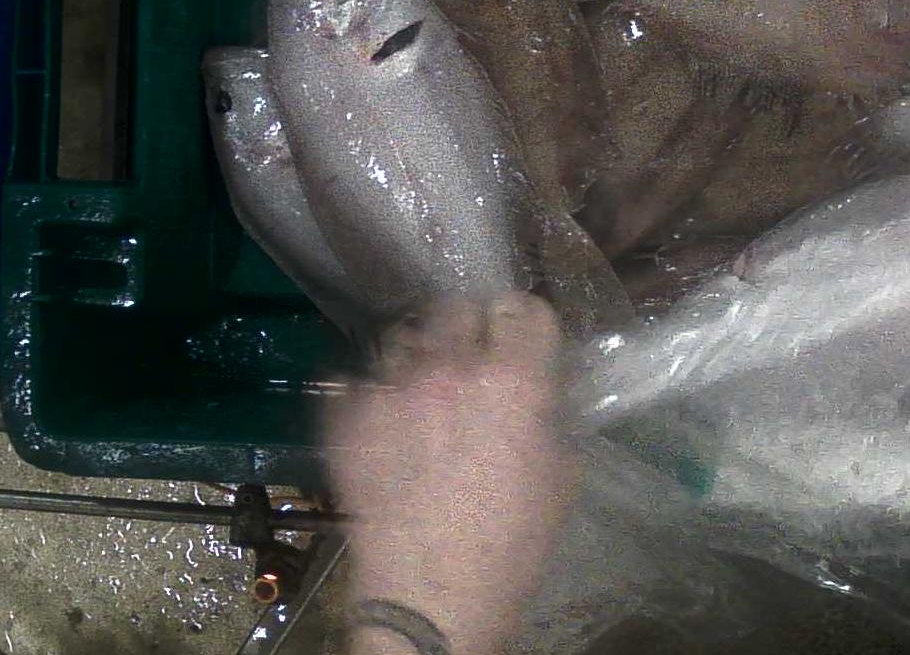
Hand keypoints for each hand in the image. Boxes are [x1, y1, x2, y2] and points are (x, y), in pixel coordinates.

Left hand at [327, 293, 577, 654]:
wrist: (429, 603)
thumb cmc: (510, 549)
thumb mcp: (560, 480)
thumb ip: (551, 419)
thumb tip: (541, 396)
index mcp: (515, 380)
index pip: (525, 307)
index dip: (527, 324)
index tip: (524, 341)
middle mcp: (452, 369)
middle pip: (459, 307)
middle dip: (471, 327)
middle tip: (475, 358)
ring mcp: (393, 390)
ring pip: (405, 335)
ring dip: (421, 353)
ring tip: (424, 384)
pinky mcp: (349, 418)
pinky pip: (358, 379)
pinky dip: (374, 390)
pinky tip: (385, 416)